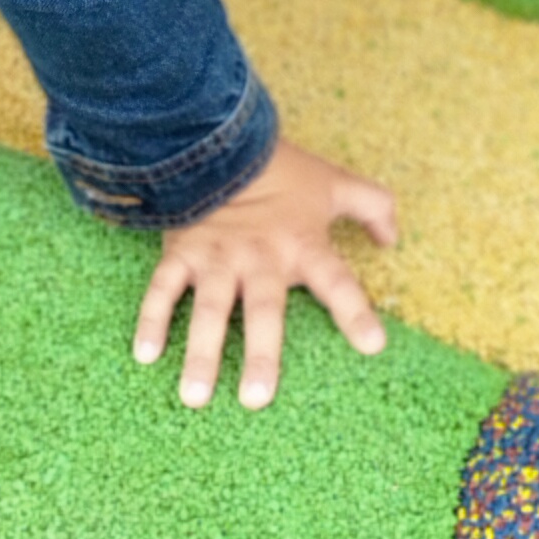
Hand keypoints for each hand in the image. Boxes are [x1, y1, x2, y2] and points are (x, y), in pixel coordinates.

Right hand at [133, 139, 396, 406]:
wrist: (221, 139)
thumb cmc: (284, 170)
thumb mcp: (336, 184)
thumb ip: (373, 207)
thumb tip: (392, 239)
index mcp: (302, 245)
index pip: (338, 282)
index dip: (356, 311)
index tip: (374, 346)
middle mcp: (261, 259)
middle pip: (263, 311)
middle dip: (260, 354)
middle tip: (256, 399)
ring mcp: (217, 258)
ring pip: (209, 311)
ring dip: (201, 353)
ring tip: (195, 397)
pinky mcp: (182, 254)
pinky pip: (163, 290)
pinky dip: (152, 320)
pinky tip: (145, 355)